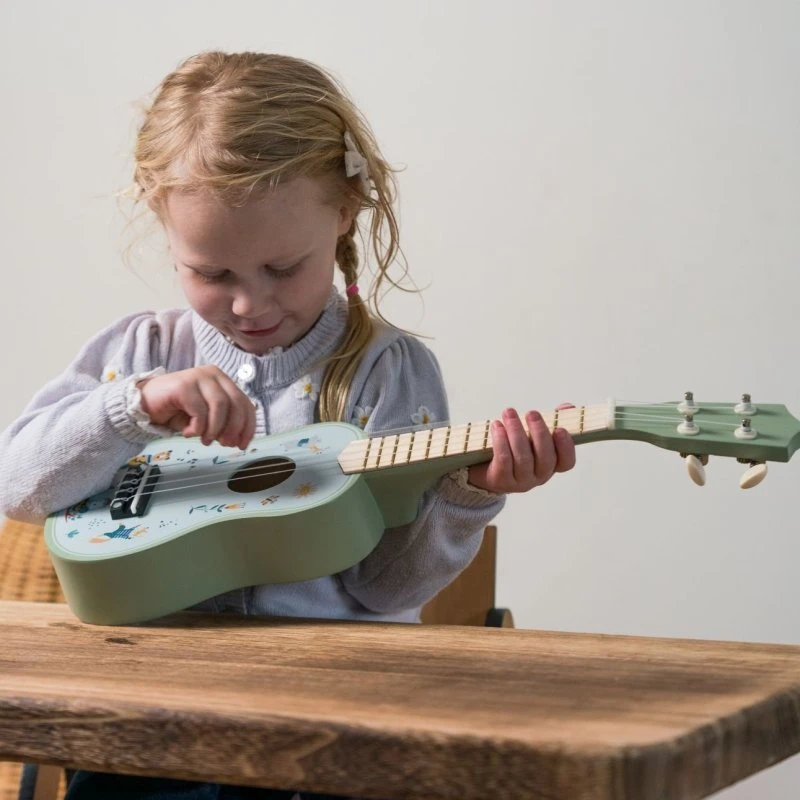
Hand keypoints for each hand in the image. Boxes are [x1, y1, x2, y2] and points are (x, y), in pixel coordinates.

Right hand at [137, 366, 255, 449]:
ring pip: (220, 406)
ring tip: (205, 440)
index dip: (248, 426)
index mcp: (223, 381)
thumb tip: (238, 438)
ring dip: (214, 429)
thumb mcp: (207, 418)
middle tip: (224, 444)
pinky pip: (200, 411)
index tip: (242, 445)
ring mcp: (198, 377)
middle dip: (233, 428)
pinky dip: (197, 427)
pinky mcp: (183, 385)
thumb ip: (224, 422)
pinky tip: (188, 433)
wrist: (145, 406)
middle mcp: (213, 374)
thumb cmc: (177, 412)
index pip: (245, 403)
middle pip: (236, 403)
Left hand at [466, 405, 575, 493]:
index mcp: (550, 465)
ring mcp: (520, 481)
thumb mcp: (532, 435)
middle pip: (545, 458)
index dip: (566, 447)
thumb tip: (567, 407)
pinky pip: (504, 459)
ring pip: (523, 457)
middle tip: (532, 413)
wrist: (482, 467)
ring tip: (509, 413)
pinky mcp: (501, 480)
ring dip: (516, 431)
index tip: (560, 429)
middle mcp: (538, 476)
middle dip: (539, 432)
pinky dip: (501, 441)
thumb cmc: (512, 448)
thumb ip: (551, 421)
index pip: (566, 462)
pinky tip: (497, 426)